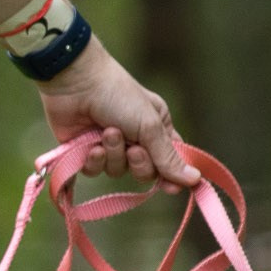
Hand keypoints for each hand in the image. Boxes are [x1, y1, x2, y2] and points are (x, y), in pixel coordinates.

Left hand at [35, 42, 200, 187]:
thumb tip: (195, 179)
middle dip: (139, 164)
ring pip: (117, 171)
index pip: (171, 160)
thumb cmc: (118, 95)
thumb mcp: (149, 125)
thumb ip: (168, 156)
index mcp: (157, 127)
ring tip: (107, 132)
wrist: (75, 82)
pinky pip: (94, 171)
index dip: (171, 175)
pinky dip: (94, 160)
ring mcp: (109, 145)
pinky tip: (90, 146)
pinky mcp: (84, 150)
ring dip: (113, 155)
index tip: (172, 188)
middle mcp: (135, 138)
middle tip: (133, 149)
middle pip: (145, 172)